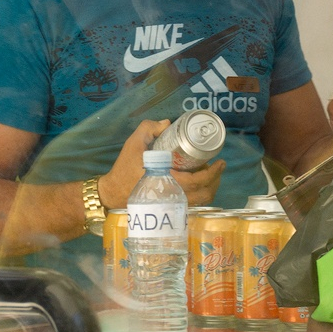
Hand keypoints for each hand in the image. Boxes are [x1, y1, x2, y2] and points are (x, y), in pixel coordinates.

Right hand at [97, 119, 225, 208]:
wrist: (113, 193)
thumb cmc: (124, 168)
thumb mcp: (134, 143)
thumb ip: (149, 128)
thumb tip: (168, 124)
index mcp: (167, 180)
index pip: (198, 181)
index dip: (213, 173)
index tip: (220, 162)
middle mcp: (173, 196)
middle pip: (205, 194)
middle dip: (216, 180)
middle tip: (218, 166)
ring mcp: (172, 204)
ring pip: (201, 202)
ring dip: (210, 188)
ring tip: (211, 174)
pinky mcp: (169, 208)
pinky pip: (193, 204)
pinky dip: (201, 195)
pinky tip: (199, 183)